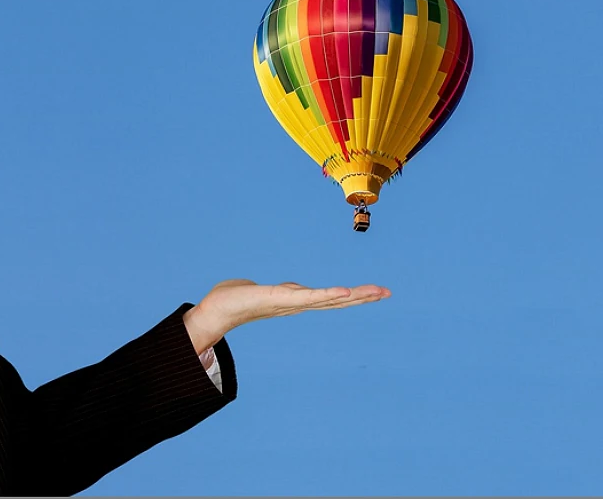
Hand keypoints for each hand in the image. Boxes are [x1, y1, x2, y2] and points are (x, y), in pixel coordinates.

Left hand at [183, 279, 390, 353]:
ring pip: (328, 298)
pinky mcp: (281, 298)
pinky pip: (309, 297)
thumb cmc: (238, 300)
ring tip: (374, 292)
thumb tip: (293, 291)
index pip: (331, 298)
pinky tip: (344, 293)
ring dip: (353, 296)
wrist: (215, 310)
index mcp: (298, 301)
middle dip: (363, 297)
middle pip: (337, 300)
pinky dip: (328, 296)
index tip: (377, 292)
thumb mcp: (268, 292)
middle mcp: (299, 303)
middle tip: (387, 292)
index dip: (355, 297)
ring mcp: (292, 302)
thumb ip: (284, 292)